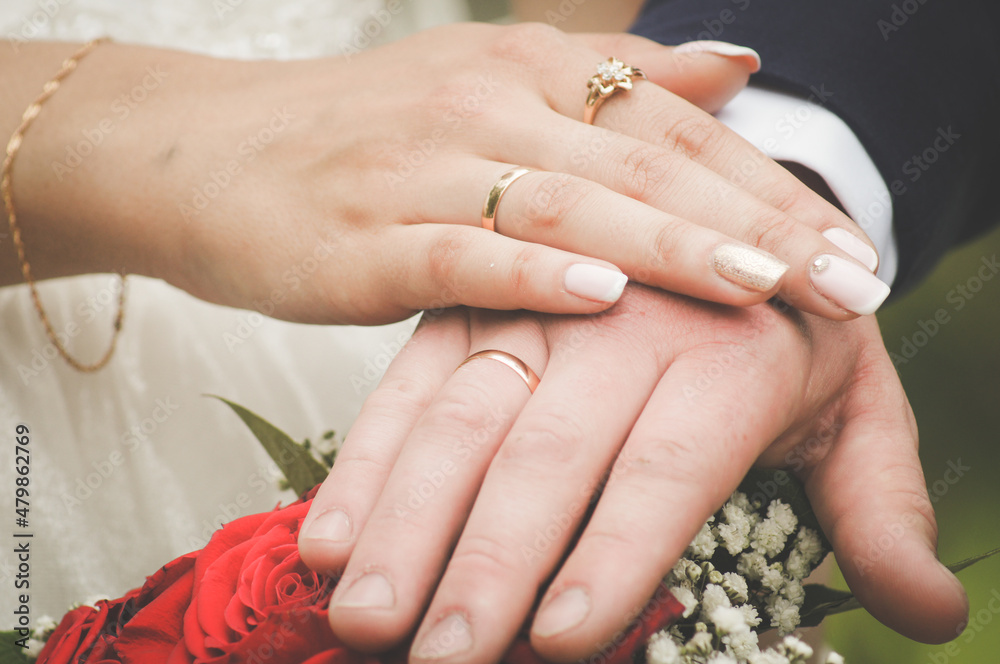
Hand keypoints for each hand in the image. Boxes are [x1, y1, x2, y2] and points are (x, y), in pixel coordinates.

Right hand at [9, 26, 884, 323]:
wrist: (206, 153)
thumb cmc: (357, 139)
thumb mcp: (492, 91)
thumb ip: (617, 89)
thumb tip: (732, 67)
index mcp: (527, 71)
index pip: (675, 125)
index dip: (769, 184)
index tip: (849, 247)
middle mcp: (487, 104)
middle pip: (644, 162)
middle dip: (754, 222)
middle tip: (847, 280)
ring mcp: (423, 165)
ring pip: (569, 201)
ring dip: (669, 243)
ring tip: (761, 286)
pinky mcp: (364, 232)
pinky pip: (462, 249)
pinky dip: (533, 269)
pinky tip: (602, 291)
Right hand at [298, 288, 966, 661]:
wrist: (717, 207)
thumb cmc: (786, 331)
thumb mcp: (851, 405)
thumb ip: (879, 507)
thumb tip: (927, 615)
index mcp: (735, 349)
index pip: (668, 462)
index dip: (614, 551)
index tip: (561, 640)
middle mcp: (626, 318)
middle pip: (549, 449)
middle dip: (489, 561)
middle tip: (439, 658)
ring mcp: (538, 303)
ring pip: (464, 418)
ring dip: (409, 521)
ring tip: (365, 612)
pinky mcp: (475, 301)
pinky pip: (411, 380)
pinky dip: (370, 460)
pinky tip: (332, 535)